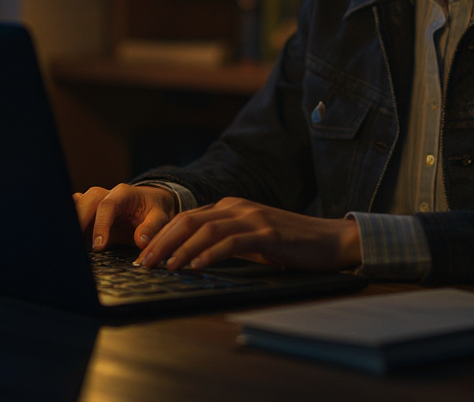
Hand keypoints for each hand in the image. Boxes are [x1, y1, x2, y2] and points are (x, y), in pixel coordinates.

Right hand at [73, 183, 176, 250]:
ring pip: (75, 207)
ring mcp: (94, 203)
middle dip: (80, 223)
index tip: (99, 246)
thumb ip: (152, 228)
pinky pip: (73, 213)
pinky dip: (69, 225)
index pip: (107, 206)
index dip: (101, 225)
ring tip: (70, 246)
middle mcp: (105, 194)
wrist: (150, 205)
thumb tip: (141, 241)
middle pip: (86, 203)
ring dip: (72, 225)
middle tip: (78, 248)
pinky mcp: (87, 213)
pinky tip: (68, 242)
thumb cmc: (153, 210)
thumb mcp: (160, 217)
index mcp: (123, 193)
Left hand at [135, 197, 361, 273]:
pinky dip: (210, 254)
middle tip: (144, 262)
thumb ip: (225, 241)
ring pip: (206, 229)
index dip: (162, 235)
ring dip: (181, 249)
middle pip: (190, 220)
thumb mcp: (251, 239)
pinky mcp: (268, 234)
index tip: (143, 255)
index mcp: (231, 206)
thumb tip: (191, 257)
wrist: (330, 240)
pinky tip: (196, 266)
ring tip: (165, 267)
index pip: (187, 218)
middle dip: (162, 241)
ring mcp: (254, 218)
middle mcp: (239, 207)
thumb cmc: (290, 243)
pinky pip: (232, 242)